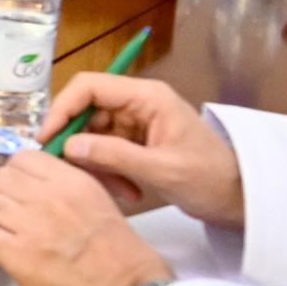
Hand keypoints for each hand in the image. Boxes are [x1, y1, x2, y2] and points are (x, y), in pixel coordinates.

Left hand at [0, 153, 178, 285]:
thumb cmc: (130, 262)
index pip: (26, 159)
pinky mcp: (15, 254)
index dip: (15, 174)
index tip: (16, 190)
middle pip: (0, 179)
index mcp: (75, 182)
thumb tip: (48, 199)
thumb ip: (75, 198)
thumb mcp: (106, 211)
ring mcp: (30, 224)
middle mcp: (48, 196)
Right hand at [32, 76, 239, 225]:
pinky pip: (105, 153)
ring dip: (95, 165)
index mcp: (147, 97)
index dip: (63, 108)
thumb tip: (70, 146)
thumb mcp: (162, 169)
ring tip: (116, 191)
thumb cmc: (210, 178)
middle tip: (69, 172)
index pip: (90, 86)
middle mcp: (138, 104)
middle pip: (87, 113)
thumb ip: (115, 155)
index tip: (47, 138)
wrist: (238, 199)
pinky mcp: (136, 144)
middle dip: (77, 143)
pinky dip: (108, 173)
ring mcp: (136, 124)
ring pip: (92, 136)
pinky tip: (127, 193)